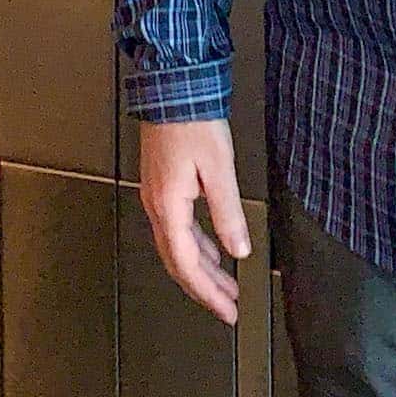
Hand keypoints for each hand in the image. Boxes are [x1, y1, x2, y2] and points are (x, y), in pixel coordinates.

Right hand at [139, 117, 251, 325]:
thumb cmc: (190, 120)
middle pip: (178, 261)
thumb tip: (238, 248)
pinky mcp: (163, 185)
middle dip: (204, 288)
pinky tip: (211, 248)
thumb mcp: (218, 168)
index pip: (186, 264)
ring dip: (201, 269)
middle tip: (226, 307)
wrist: (171, 87)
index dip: (207, 292)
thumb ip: (228, 213)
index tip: (226, 309)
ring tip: (223, 284)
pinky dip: (196, 246)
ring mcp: (157, 196)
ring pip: (177, 246)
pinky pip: (177, 228)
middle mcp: (157, 205)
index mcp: (168, 206)